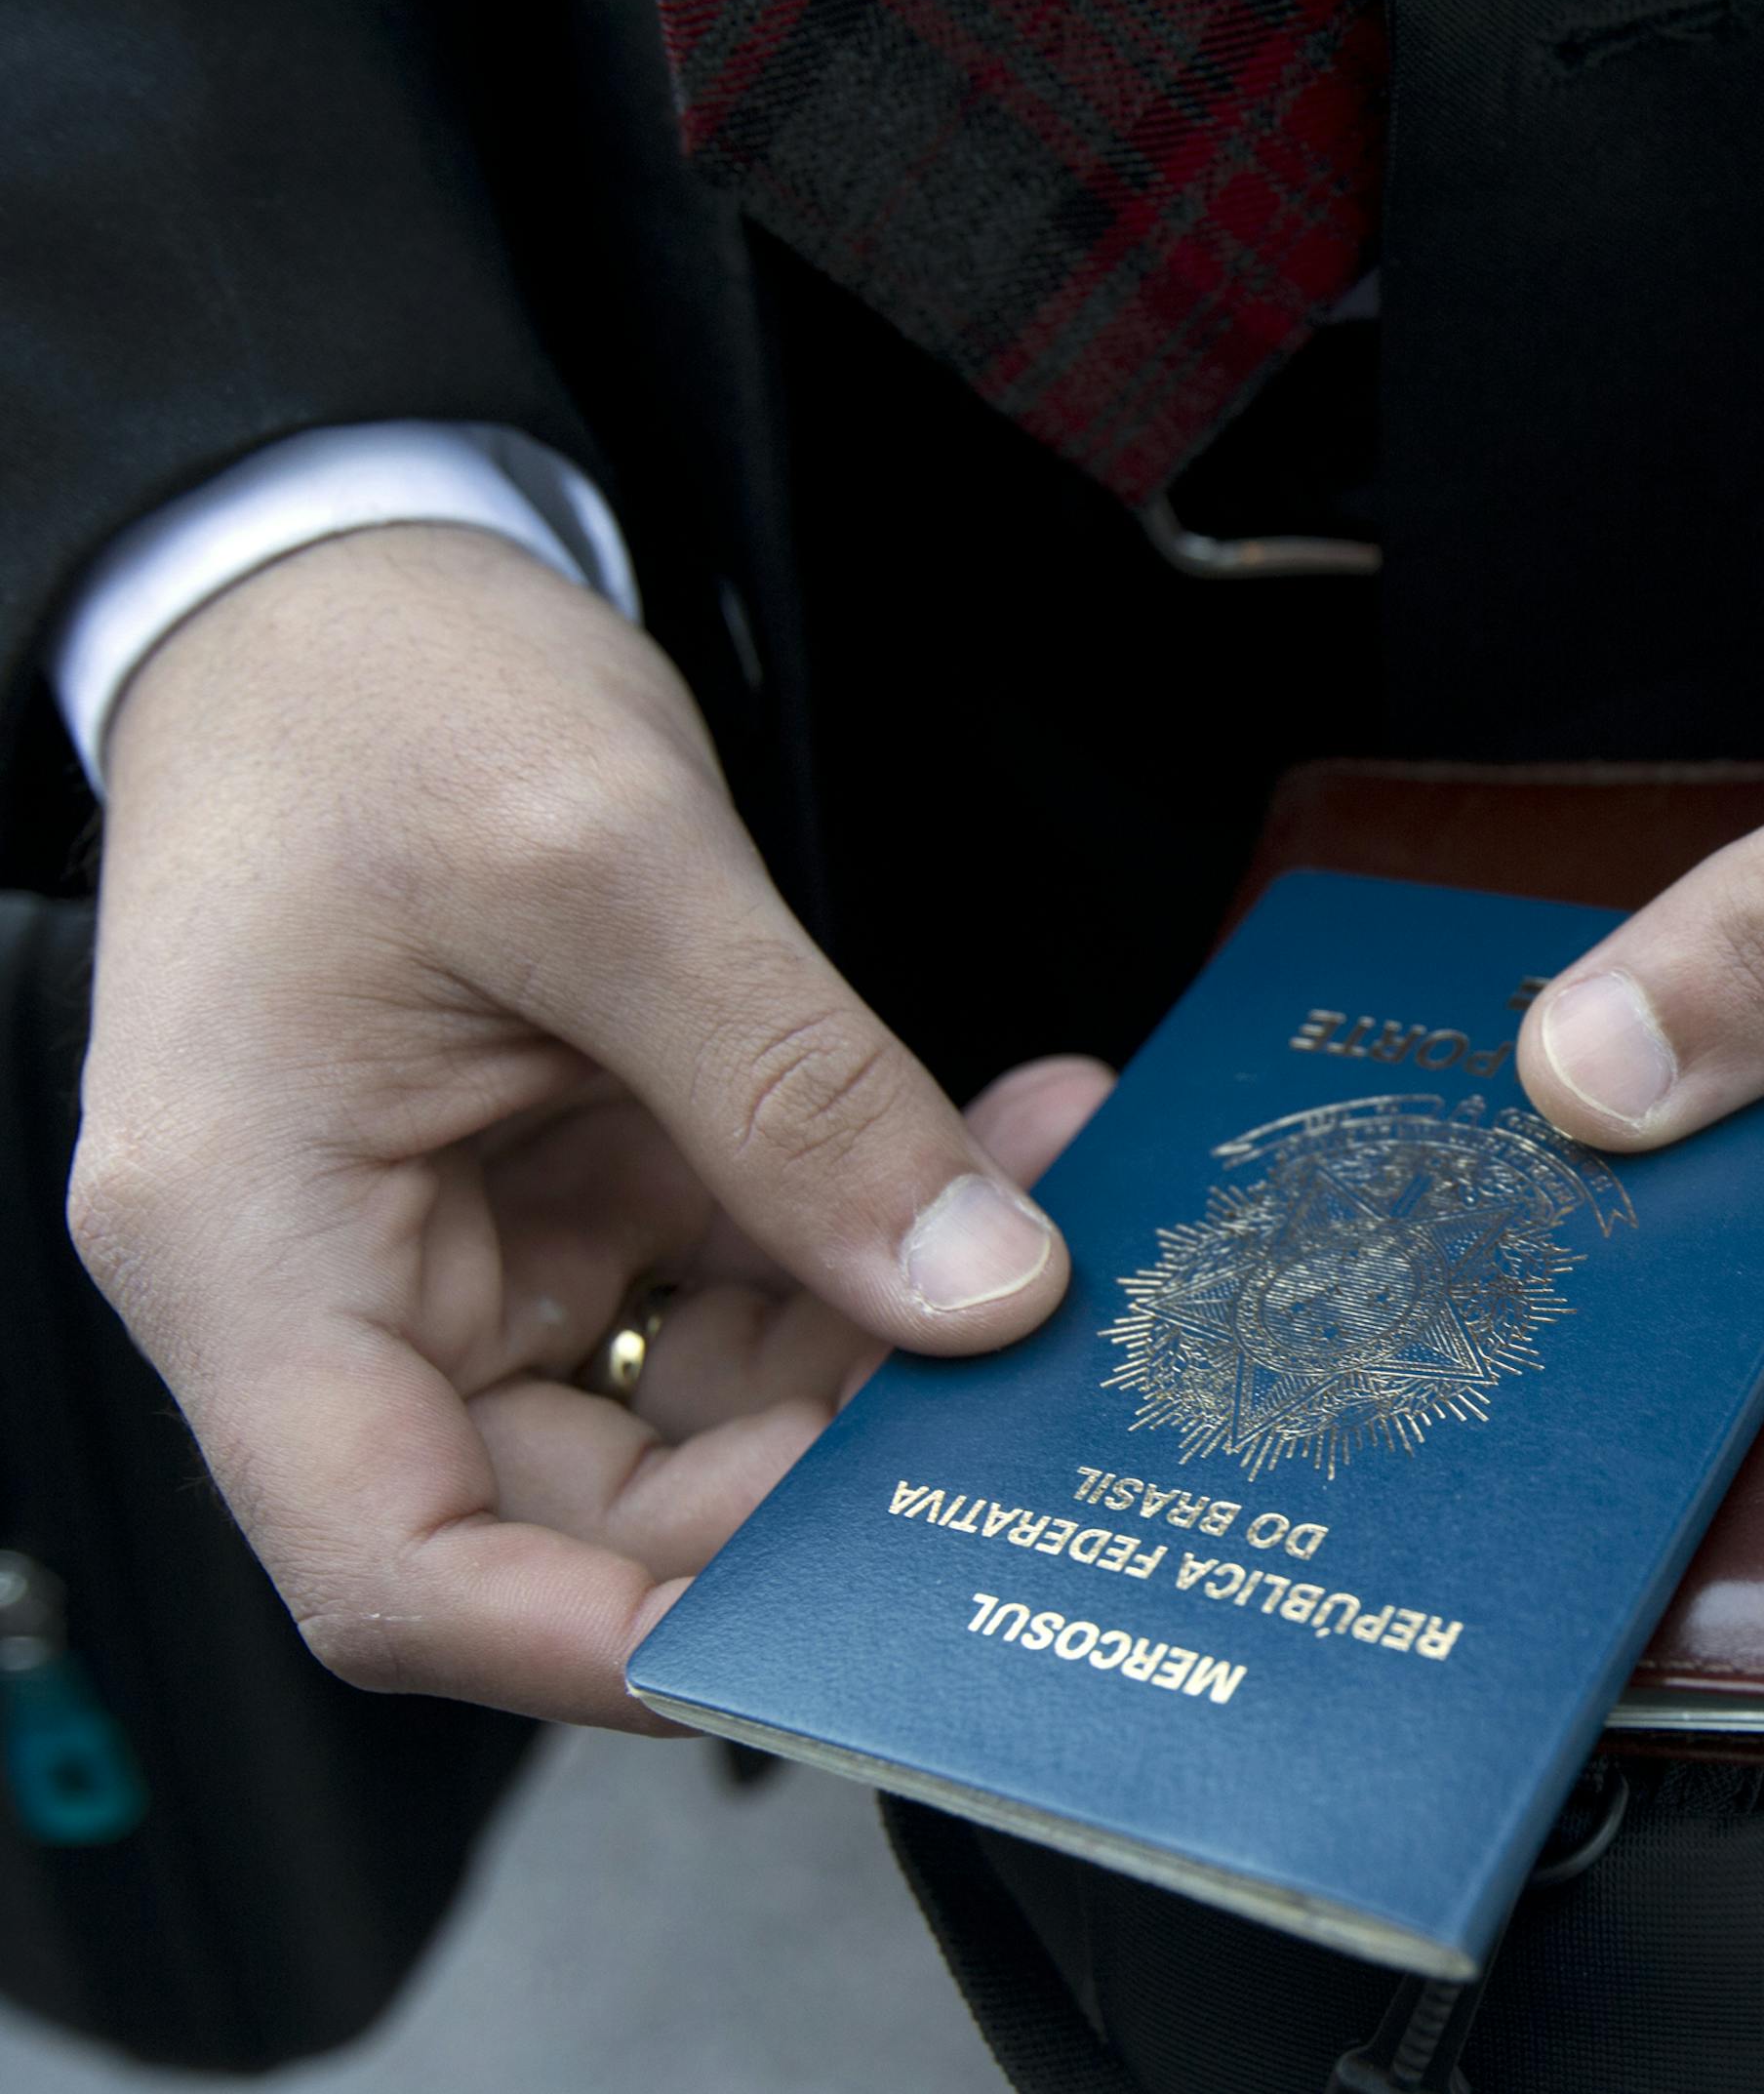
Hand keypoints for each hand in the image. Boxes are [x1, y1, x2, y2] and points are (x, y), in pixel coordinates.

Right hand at [68, 524, 1113, 1726]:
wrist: (351, 582)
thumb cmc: (384, 692)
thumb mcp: (605, 869)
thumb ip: (797, 1093)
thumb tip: (976, 1292)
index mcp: (257, 1246)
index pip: (396, 1565)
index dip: (599, 1647)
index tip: (819, 1637)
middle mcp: (347, 1280)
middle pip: (579, 1504)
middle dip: (808, 1470)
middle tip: (1002, 1387)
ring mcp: (464, 1242)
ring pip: (686, 1399)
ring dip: (872, 1342)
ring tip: (1040, 1221)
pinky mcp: (559, 1188)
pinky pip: (725, 1276)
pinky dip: (857, 1233)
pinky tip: (991, 1156)